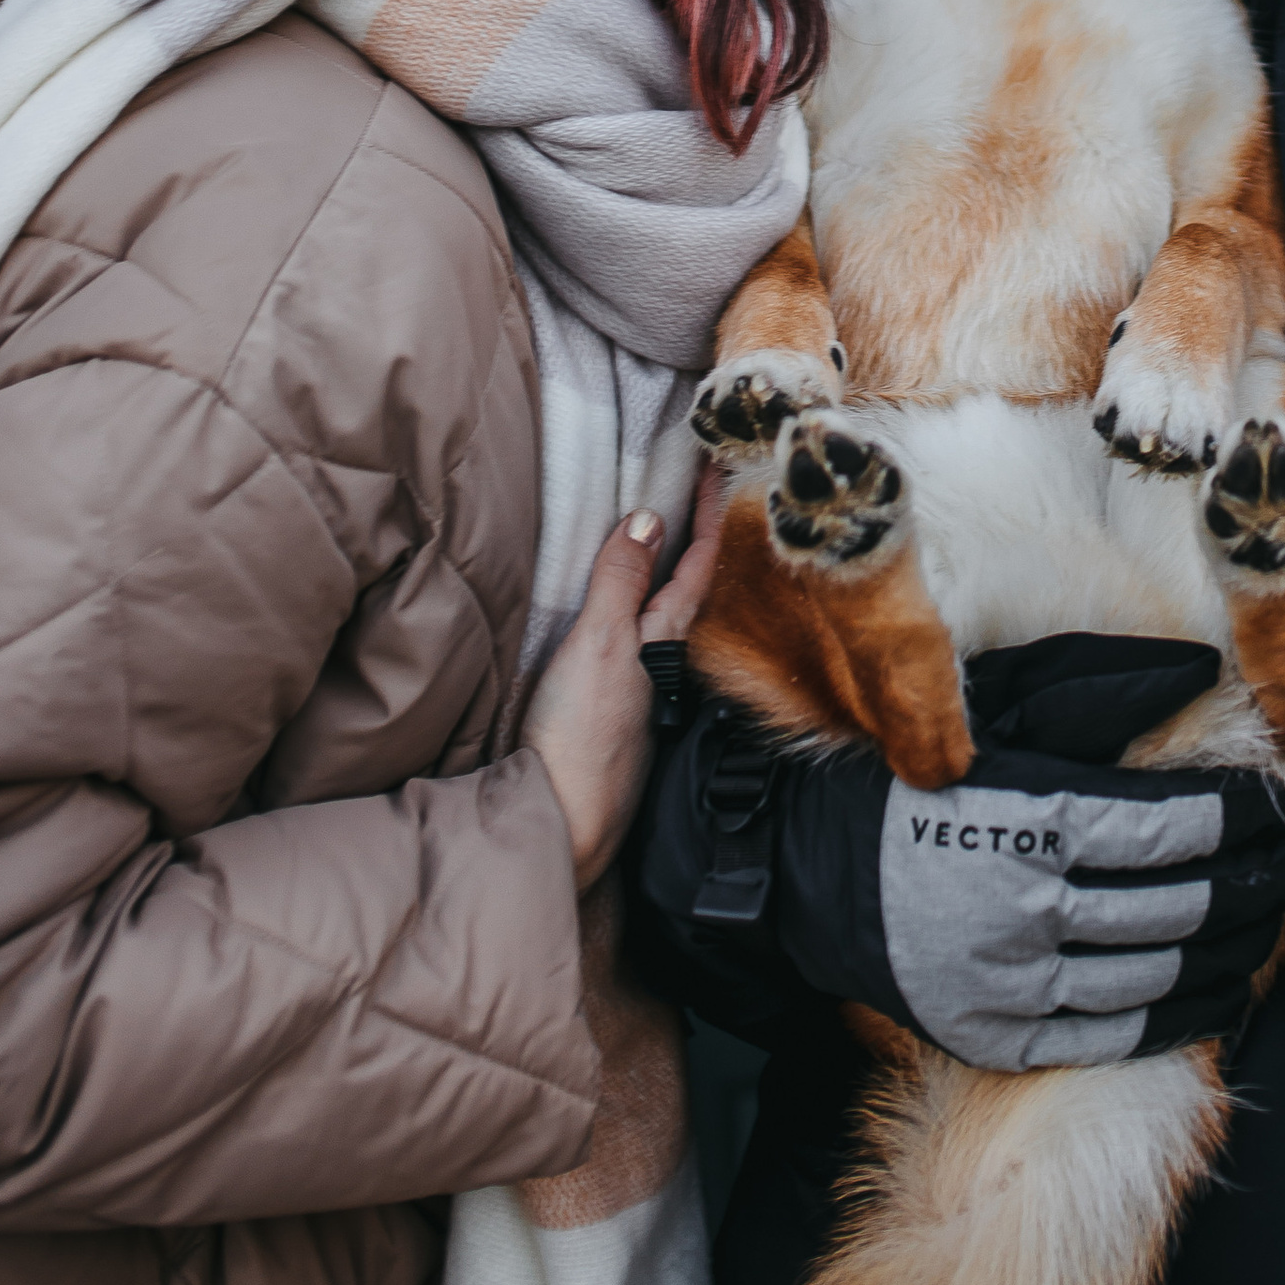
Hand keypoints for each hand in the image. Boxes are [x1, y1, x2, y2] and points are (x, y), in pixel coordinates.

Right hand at [526, 496, 722, 891]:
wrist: (562, 820)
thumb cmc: (583, 735)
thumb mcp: (601, 644)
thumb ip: (621, 583)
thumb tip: (648, 517)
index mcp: (667, 636)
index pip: (701, 559)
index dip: (713, 509)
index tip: (723, 463)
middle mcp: (662, 656)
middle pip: (690, 581)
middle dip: (697, 531)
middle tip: (701, 480)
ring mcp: (639, 681)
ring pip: (663, 609)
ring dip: (665, 566)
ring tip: (663, 525)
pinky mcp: (609, 704)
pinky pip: (633, 634)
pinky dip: (632, 602)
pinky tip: (619, 603)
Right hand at [639, 632, 1284, 1065]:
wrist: (792, 865)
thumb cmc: (908, 770)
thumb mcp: (994, 706)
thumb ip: (1100, 685)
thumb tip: (1203, 671)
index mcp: (1027, 818)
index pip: (1174, 825)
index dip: (1245, 817)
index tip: (1282, 802)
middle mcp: (1022, 909)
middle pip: (1182, 905)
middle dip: (1263, 882)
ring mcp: (1008, 985)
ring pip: (1161, 978)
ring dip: (1239, 949)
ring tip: (1279, 915)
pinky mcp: (994, 1037)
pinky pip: (1115, 1038)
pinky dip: (1184, 1017)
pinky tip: (1225, 989)